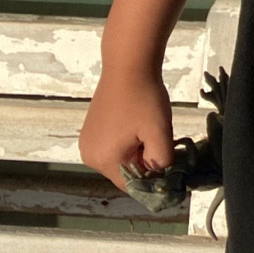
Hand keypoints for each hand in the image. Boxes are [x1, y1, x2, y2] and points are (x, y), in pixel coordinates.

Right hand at [80, 70, 174, 191]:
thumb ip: (162, 161)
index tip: (166, 160)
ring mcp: (87, 143)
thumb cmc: (144, 99)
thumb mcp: (160, 132)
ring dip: (137, 150)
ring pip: (120, 160)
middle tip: (156, 137)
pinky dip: (127, 141)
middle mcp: (89, 156)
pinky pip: (112, 147)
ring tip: (146, 127)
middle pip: (125, 173)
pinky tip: (136, 123)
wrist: (128, 67)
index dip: (152, 178)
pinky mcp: (90, 131)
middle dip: (144, 162)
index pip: (132, 186)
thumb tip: (160, 175)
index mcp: (104, 160)